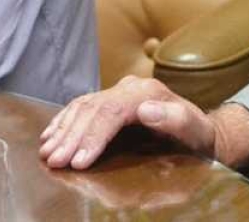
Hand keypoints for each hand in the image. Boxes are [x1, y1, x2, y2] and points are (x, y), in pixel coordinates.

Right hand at [39, 76, 215, 169]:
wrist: (201, 130)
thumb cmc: (198, 136)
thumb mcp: (194, 129)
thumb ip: (175, 119)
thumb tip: (146, 110)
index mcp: (147, 92)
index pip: (112, 111)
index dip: (93, 136)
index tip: (79, 161)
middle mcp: (130, 87)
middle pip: (93, 109)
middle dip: (71, 137)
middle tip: (54, 161)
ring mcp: (119, 91)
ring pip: (83, 106)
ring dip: (62, 130)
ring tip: (47, 152)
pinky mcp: (112, 99)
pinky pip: (81, 105)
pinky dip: (64, 120)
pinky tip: (50, 134)